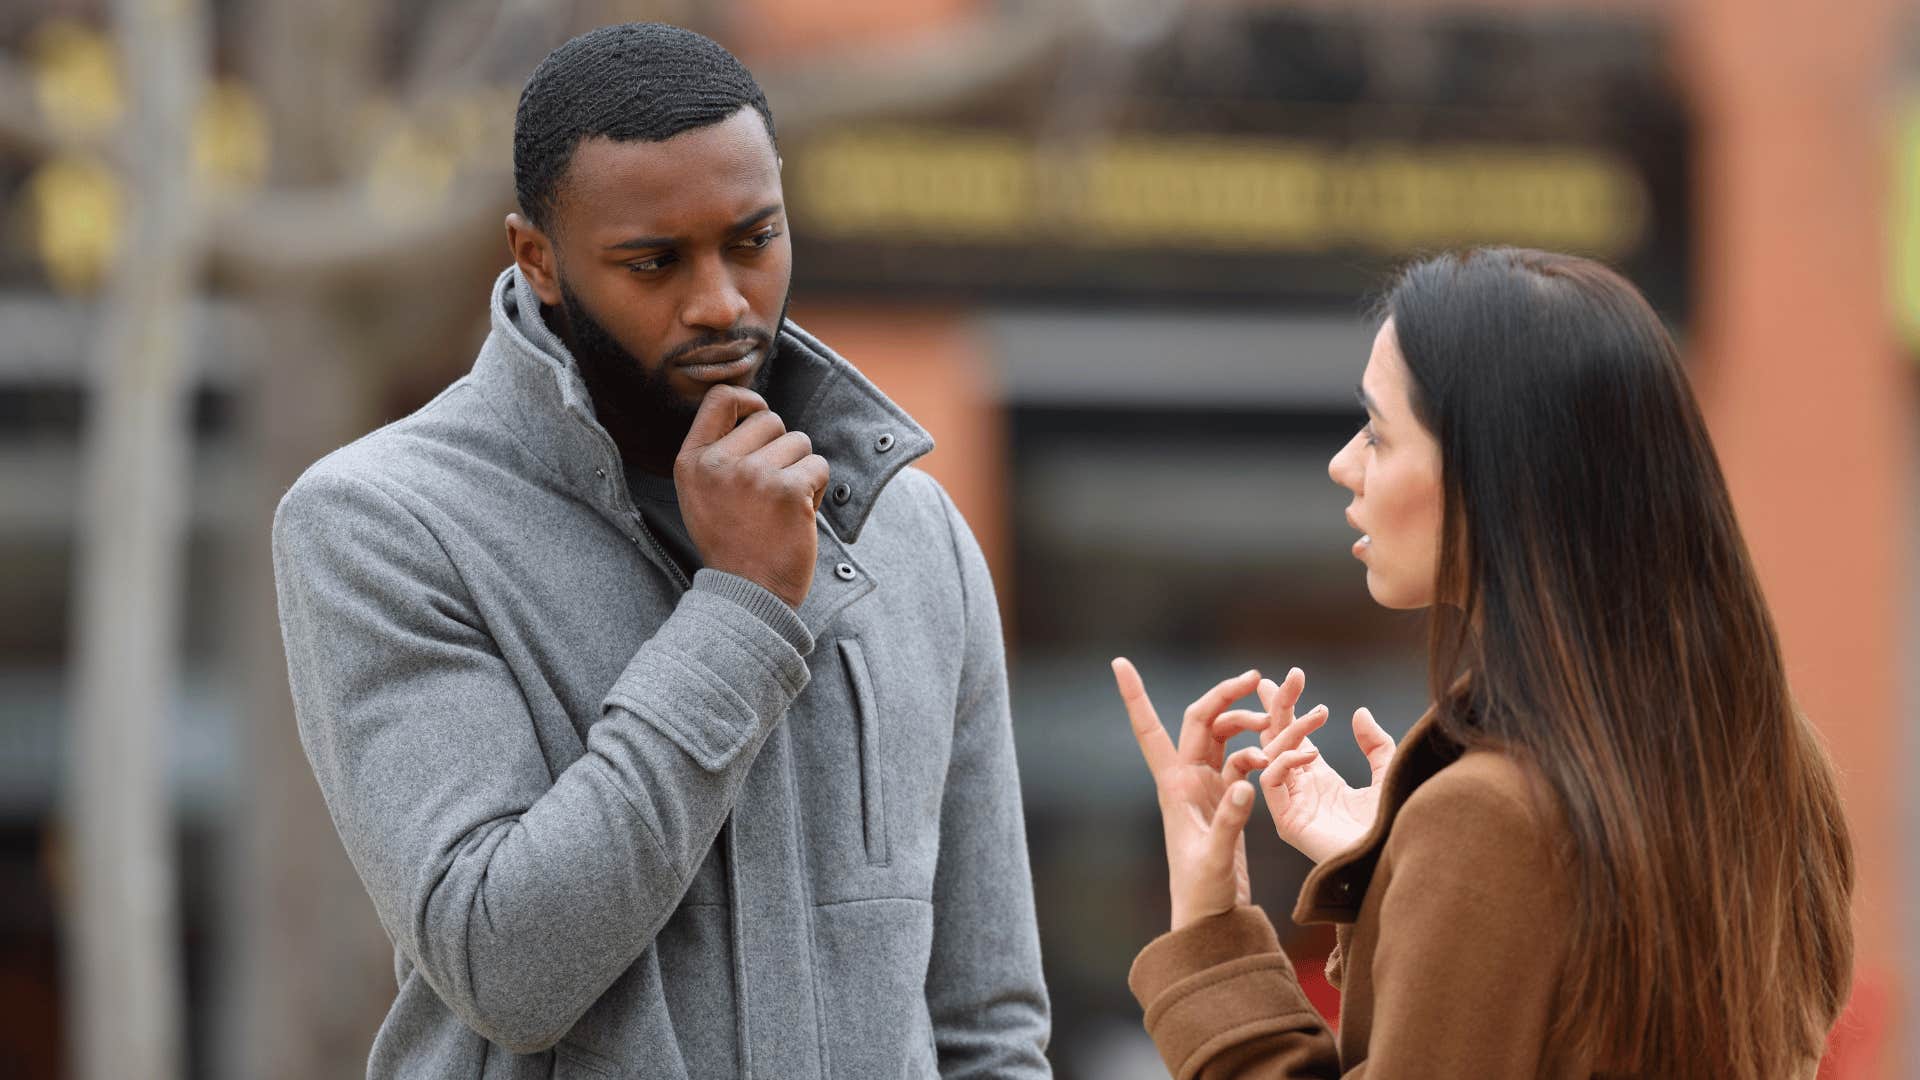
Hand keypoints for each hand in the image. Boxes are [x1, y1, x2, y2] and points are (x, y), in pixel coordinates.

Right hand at [675, 385, 830, 608]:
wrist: (749, 596)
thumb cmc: (732, 544)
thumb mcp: (702, 495)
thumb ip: (718, 453)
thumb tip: (756, 410)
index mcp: (691, 462)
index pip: (721, 398)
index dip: (749, 400)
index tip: (759, 414)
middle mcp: (718, 463)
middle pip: (770, 420)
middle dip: (781, 449)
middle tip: (770, 490)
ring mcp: (753, 475)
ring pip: (799, 442)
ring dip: (801, 470)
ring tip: (782, 506)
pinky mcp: (788, 491)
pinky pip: (819, 466)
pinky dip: (817, 489)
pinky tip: (798, 515)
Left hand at [1113, 658, 1265, 932]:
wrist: (1210, 920)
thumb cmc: (1201, 894)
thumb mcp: (1215, 858)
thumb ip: (1231, 820)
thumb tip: (1246, 781)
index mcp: (1173, 785)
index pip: (1150, 729)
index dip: (1135, 695)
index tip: (1119, 662)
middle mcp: (1186, 779)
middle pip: (1201, 719)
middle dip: (1225, 694)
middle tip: (1257, 677)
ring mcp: (1207, 787)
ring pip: (1225, 735)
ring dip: (1248, 724)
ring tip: (1277, 730)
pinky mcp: (1227, 799)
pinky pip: (1244, 760)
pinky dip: (1262, 752)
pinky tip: (1284, 756)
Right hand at [1215, 670, 1396, 864]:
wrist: (1395, 858)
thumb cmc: (1394, 826)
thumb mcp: (1388, 774)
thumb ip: (1376, 746)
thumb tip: (1360, 713)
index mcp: (1319, 780)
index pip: (1293, 737)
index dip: (1288, 706)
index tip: (1290, 677)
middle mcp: (1300, 790)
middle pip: (1276, 740)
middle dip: (1278, 706)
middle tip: (1285, 677)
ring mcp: (1291, 806)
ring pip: (1270, 756)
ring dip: (1289, 730)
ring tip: (1318, 715)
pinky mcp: (1288, 822)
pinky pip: (1270, 783)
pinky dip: (1284, 762)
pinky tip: (1309, 754)